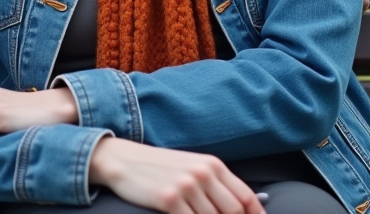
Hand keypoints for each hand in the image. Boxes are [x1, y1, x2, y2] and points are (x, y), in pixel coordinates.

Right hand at [89, 137, 264, 213]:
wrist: (123, 160)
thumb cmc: (159, 167)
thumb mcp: (191, 167)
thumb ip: (215, 184)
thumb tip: (241, 209)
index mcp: (212, 165)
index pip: (246, 198)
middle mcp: (203, 173)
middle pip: (234, 212)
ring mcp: (186, 186)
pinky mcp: (169, 199)